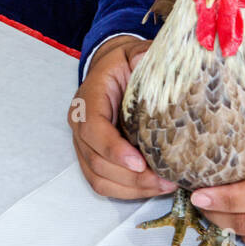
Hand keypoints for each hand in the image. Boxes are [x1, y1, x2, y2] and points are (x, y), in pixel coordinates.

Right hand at [70, 35, 177, 199]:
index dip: (114, 149)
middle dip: (131, 177)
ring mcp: (83, 145)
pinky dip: (127, 192)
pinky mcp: (92, 158)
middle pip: (96, 160)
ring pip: (98, 177)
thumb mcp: (133, 53)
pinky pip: (102, 183)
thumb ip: (141, 56)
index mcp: (88, 99)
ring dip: (131, 189)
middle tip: (164, 180)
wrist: (111, 71)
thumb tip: (147, 60)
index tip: (140, 162)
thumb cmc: (123, 65)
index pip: (93, 129)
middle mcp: (80, 125)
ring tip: (163, 187)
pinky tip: (152, 188)